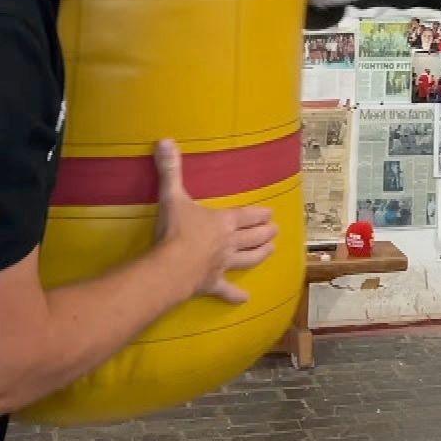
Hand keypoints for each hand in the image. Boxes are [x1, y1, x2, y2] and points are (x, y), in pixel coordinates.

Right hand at [153, 140, 277, 302]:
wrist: (171, 267)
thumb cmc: (175, 230)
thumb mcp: (172, 195)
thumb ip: (170, 169)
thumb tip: (165, 140)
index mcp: (223, 222)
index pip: (246, 215)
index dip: (259, 214)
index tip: (270, 213)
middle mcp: (228, 243)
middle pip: (252, 237)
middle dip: (265, 233)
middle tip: (275, 231)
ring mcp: (222, 265)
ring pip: (247, 259)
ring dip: (260, 255)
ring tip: (271, 251)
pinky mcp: (212, 284)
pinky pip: (226, 290)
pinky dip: (235, 295)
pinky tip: (245, 299)